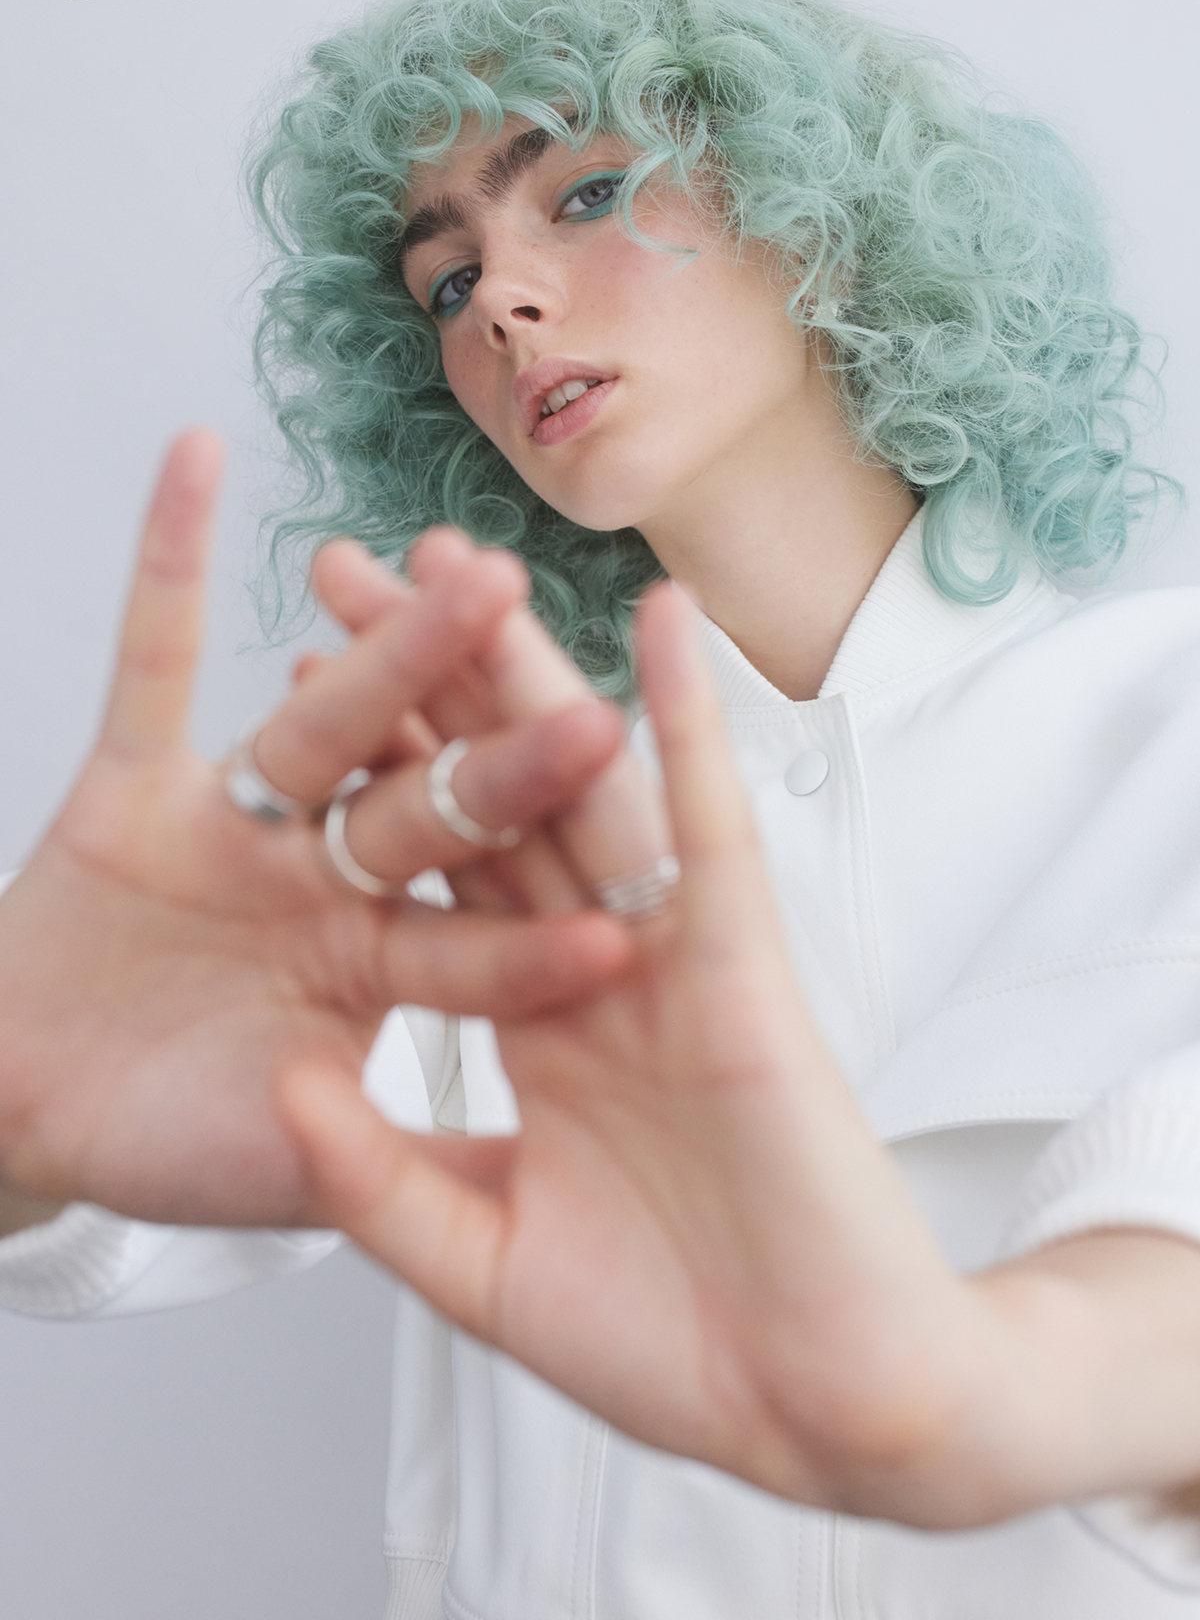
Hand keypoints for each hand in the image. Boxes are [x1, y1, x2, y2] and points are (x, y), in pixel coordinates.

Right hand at [0, 434, 631, 1228]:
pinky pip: (149, 660)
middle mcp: (327, 877)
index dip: (542, 940)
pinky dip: (166, 564)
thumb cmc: (157, 1143)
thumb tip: (500, 1182)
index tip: (623, 922)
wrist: (19, 1108)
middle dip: (499, 759)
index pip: (477, 942)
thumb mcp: (284, 1174)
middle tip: (582, 696)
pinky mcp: (134, 785)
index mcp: (378, 964)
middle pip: (429, 806)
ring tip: (453, 568)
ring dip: (386, 650)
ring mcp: (239, 824)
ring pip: (324, 724)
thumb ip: (378, 1168)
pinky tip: (198, 457)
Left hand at [283, 583, 1199, 1526]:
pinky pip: (708, 822)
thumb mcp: (482, 1263)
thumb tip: (285, 1080)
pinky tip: (654, 617)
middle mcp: (589, 966)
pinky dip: (686, 717)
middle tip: (349, 569)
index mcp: (525, 1024)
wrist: (812, 1395)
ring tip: (461, 556)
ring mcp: (666, 952)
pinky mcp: (742, 962)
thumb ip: (380, 1179)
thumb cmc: (665, 1342)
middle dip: (421, 683)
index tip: (299, 682)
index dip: (362, 779)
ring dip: (525, 667)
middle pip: (487, 797)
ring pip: (583, 783)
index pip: (428, 874)